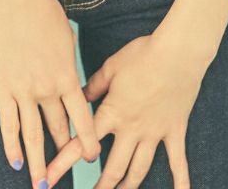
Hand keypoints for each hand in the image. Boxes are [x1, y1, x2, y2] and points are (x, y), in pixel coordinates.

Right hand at [0, 0, 101, 187]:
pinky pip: (8, 123)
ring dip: (38, 163)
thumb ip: (68, 66)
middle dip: (64, 154)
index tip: (93, 158)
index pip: (82, 118)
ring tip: (40, 185)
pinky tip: (15, 162)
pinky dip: (12, 145)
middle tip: (66, 174)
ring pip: (33, 135)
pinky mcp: (2, 88)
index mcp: (67, 76)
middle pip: (58, 130)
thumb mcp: (67, 40)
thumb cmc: (46, 13)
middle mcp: (47, 89)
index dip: (88, 140)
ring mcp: (23, 91)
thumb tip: (71, 83)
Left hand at [42, 27, 210, 188]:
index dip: (63, 163)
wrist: (177, 52)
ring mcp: (154, 133)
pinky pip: (178, 160)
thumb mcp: (112, 66)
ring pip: (139, 169)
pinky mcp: (174, 130)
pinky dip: (180, 180)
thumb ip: (94, 85)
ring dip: (128, 186)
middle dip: (101, 186)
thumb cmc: (143, 54)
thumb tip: (79, 95)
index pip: (81, 143)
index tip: (48, 179)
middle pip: (113, 168)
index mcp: (112, 113)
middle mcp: (131, 129)